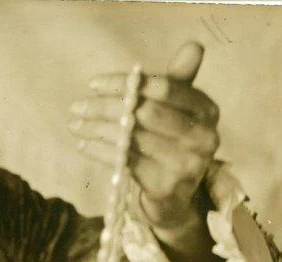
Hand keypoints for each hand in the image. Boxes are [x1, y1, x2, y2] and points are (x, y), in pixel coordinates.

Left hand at [68, 42, 218, 229]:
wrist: (174, 196)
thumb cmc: (170, 143)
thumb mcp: (177, 110)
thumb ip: (178, 81)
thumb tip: (194, 45)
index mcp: (207, 111)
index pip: (164, 88)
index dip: (126, 83)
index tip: (93, 84)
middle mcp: (203, 138)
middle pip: (145, 113)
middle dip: (106, 107)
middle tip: (77, 106)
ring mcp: (186, 165)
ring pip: (132, 138)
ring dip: (96, 129)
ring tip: (74, 123)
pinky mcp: (165, 186)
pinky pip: (124, 162)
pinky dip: (99, 151)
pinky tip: (83, 144)